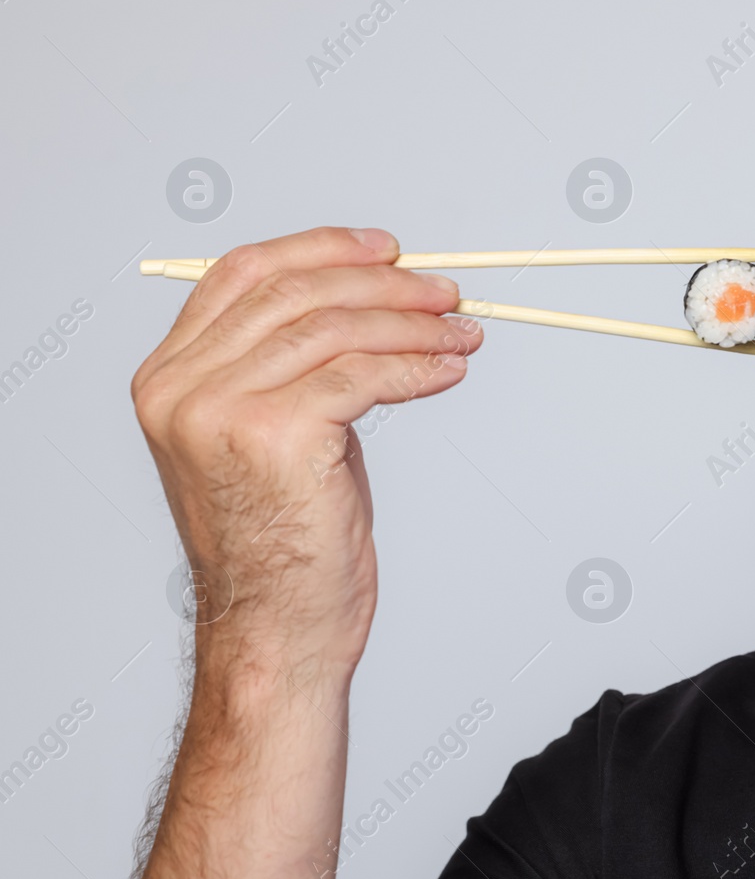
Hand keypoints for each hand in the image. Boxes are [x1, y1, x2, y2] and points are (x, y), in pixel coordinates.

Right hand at [131, 226, 480, 677]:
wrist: (276, 629)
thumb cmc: (282, 543)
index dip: (321, 249)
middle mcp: (182, 388)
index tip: (387, 251)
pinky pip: (364, 376)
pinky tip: (447, 373)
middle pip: (298, 294)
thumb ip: (292, 366)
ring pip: (338, 330)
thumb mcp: (269, 435)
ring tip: (462, 335)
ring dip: (415, 326)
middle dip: (385, 286)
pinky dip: (418, 368)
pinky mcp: (274, 435)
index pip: (245, 275)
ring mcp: (220, 410)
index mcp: (169, 378)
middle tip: (446, 294)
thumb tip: (375, 302)